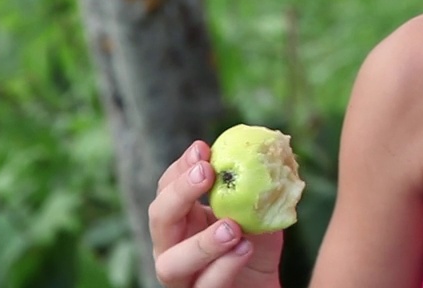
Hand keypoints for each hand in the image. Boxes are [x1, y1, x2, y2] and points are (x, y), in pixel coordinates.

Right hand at [149, 141, 283, 287]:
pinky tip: (244, 248)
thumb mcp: (257, 211)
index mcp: (181, 218)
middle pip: (159, 218)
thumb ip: (254, 187)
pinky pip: (204, 287)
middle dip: (179, 193)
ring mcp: (182, 277)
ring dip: (201, 242)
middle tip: (206, 173)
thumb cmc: (253, 246)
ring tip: (231, 227)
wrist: (263, 286)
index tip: (203, 149)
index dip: (181, 168)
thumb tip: (264, 153)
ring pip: (171, 264)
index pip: (167, 188)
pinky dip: (223, 267)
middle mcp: (172, 246)